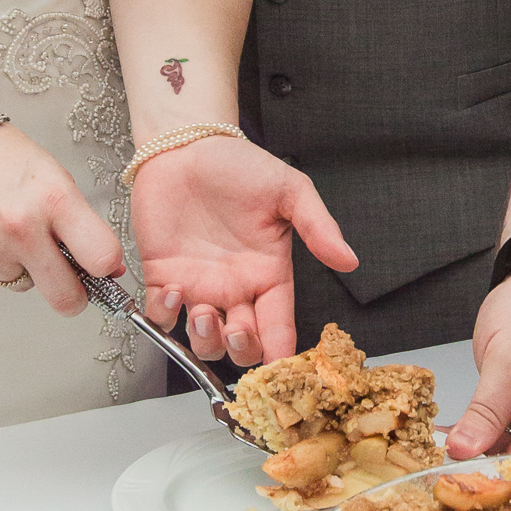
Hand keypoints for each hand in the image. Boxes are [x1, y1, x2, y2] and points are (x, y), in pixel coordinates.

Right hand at [0, 121, 122, 310]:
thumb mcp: (53, 175)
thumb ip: (79, 221)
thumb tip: (104, 266)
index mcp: (53, 200)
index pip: (101, 258)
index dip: (107, 269)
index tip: (103, 269)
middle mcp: (21, 230)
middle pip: (66, 298)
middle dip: (73, 295)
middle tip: (69, 281)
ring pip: (26, 286)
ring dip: (25, 268)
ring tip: (8, 231)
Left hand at [128, 133, 355, 365]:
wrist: (187, 145)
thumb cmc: (239, 165)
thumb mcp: (289, 190)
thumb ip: (317, 227)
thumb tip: (349, 261)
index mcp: (269, 275)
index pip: (280, 326)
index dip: (282, 352)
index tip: (281, 365)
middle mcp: (235, 289)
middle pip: (242, 346)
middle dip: (241, 351)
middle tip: (236, 328)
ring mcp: (198, 286)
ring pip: (203, 340)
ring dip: (204, 338)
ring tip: (203, 310)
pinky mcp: (162, 277)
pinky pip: (160, 315)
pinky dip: (164, 315)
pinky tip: (174, 289)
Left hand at [446, 263, 510, 457]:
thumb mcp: (510, 358)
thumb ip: (487, 410)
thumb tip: (462, 450)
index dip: (501, 470)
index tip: (460, 475)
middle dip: (485, 460)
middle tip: (441, 460)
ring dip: (478, 446)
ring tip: (442, 444)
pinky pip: (504, 431)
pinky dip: (480, 430)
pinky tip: (453, 430)